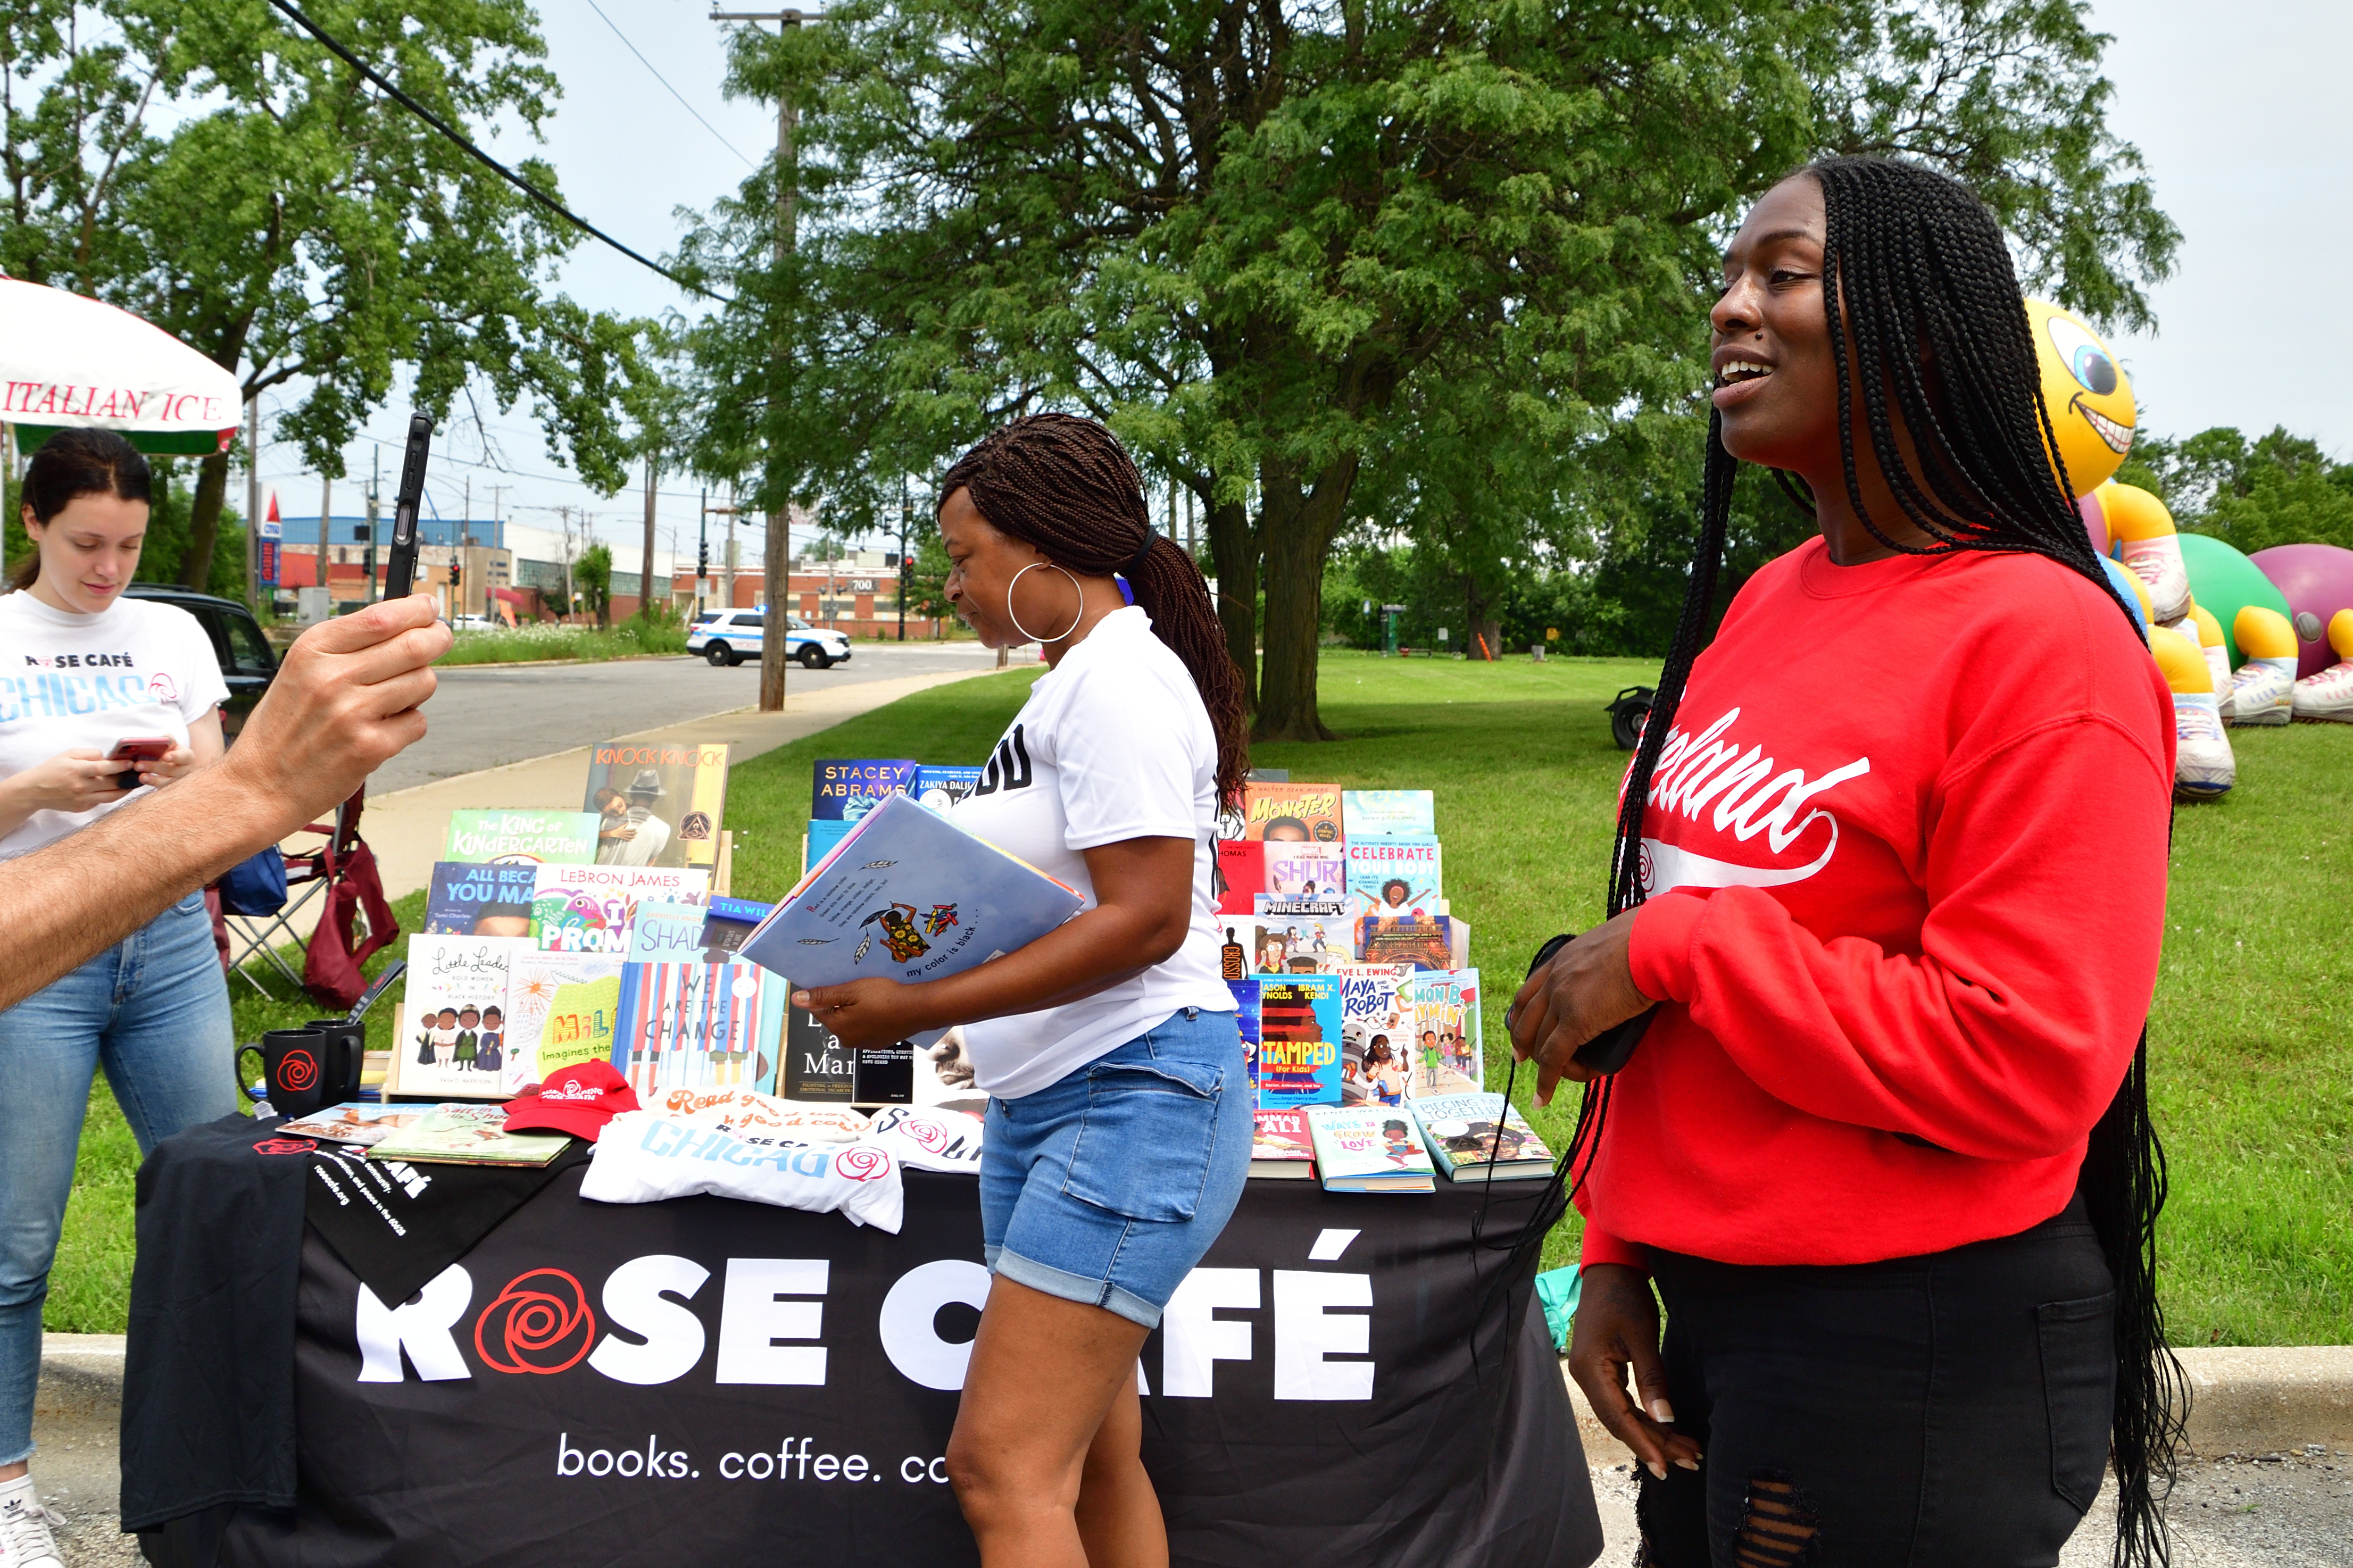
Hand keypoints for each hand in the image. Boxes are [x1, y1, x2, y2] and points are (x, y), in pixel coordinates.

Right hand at [6, 749, 133, 812]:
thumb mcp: (68, 755)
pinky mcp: (82, 808)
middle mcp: (80, 787)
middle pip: (112, 784)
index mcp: (77, 771)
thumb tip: (108, 757)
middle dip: (128, 779)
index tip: (132, 763)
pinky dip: (110, 795)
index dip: (120, 766)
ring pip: (111, 796)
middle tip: (139, 773)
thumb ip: (90, 754)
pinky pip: (101, 801)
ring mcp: (82, 800)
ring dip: (125, 790)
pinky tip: (117, 789)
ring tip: (133, 783)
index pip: (104, 769)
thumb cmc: (53, 769)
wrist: (34, 790)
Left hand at [139, 741, 199, 786]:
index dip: (175, 757)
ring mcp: (177, 781)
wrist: (171, 763)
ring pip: (166, 782)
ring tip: (140, 777)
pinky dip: (150, 784)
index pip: (183, 756)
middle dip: (154, 767)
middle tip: (138, 765)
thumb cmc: (169, 751)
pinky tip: (141, 780)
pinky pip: (160, 788)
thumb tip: (162, 739)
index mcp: (187, 756)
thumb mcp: (170, 744)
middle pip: (171, 770)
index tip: (165, 757)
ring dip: (152, 779)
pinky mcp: (169, 788)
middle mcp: (184, 770)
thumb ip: (167, 740)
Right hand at [217, 593, 450, 831]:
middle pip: (415, 646)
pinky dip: (409, 725)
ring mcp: (353, 713)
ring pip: (424, 682)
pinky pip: (418, 722)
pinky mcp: (371, 747)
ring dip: (419, 687)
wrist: (261, 784)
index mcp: (313, 650)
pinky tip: (381, 730)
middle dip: (438, 638)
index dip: (418, 609)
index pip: (382, 617)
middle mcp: (332, 677)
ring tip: (393, 698)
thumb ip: (349, 645)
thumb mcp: (301, 670)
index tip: (430, 608)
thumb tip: (409, 622)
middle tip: (440, 638)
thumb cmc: (287, 725)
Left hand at [792, 976, 932, 1049]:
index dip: (825, 993)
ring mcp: (864, 1043)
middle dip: (840, 1002)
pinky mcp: (878, 1043)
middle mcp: (847, 1040)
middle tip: (855, 986)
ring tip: (869, 995)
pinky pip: (865, 1028)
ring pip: (851, 1022)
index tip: (836, 982)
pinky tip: (879, 1007)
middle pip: (835, 1016)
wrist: (918, 1009)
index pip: (819, 1009)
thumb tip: (797, 999)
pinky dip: (868, 1018)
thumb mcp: (852, 991)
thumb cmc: (885, 997)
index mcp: (837, 1026)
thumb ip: (824, 995)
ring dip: (854, 1010)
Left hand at [1506, 909, 1652, 1105]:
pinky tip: (1544, 1097)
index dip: (1521, 1015)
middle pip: (1526, 1018)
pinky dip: (1547, 1081)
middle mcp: (1555, 978)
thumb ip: (1606, 962)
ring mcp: (1562, 999)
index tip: (1521, 1031)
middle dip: (1522, 1043)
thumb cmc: (1648, 941)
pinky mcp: (1576, 1021)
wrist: (1653, 943)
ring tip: (1546, 1085)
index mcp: (1562, 959)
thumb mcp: (1613, 947)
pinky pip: (1554, 1058)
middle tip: (1523, 1060)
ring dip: (1543, 1067)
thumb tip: (1621, 970)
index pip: (1529, 990)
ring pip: (1540, 1042)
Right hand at [1566, 1264, 1702, 1479]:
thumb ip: (1652, 1378)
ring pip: (1623, 1414)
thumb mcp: (1642, 1335)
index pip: (1618, 1418)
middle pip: (1621, 1421)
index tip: (1665, 1467)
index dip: (1643, 1444)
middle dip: (1656, 1443)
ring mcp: (1591, 1373)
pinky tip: (1666, 1427)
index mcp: (1590, 1369)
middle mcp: (1585, 1376)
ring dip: (1653, 1432)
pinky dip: (1645, 1416)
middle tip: (1690, 1461)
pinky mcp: (1601, 1368)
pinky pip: (1622, 1401)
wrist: (1610, 1268)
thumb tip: (1665, 1419)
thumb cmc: (1624, 1295)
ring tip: (1686, 1450)